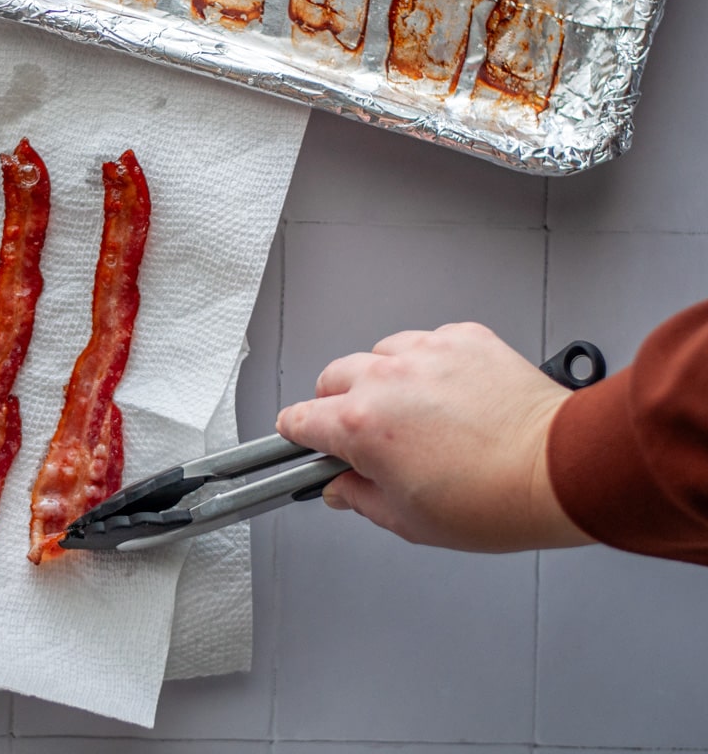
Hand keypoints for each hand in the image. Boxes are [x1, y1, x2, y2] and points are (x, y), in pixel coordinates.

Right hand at [275, 322, 593, 552]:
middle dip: (338, 403)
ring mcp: (426, 352)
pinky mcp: (464, 338)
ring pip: (379, 354)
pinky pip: (428, 342)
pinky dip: (429, 364)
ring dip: (384, 379)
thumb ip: (360, 499)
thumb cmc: (496, 498)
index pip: (300, 419)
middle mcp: (386, 378)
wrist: (561, 469)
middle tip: (364, 433)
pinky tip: (449, 394)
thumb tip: (343, 488)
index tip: (303, 439)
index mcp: (361, 424)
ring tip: (415, 412)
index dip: (298, 435)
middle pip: (332, 378)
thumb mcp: (409, 520)